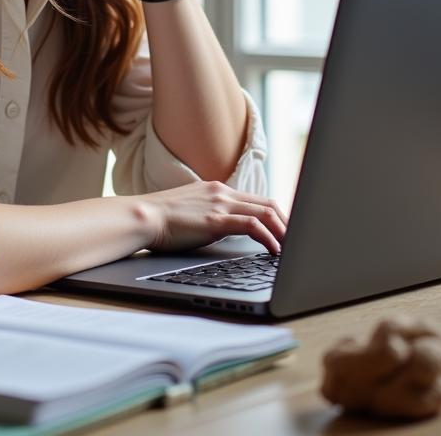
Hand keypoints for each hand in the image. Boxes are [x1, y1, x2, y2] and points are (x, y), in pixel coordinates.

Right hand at [135, 181, 287, 254]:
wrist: (142, 216)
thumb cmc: (160, 220)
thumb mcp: (191, 211)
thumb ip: (209, 214)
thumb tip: (221, 229)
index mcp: (216, 189)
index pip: (256, 199)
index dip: (277, 215)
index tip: (287, 231)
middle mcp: (222, 192)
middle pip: (268, 203)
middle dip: (288, 224)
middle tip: (298, 242)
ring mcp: (220, 204)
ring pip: (266, 213)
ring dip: (285, 232)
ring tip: (293, 250)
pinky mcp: (216, 220)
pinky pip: (253, 226)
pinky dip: (270, 238)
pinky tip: (275, 252)